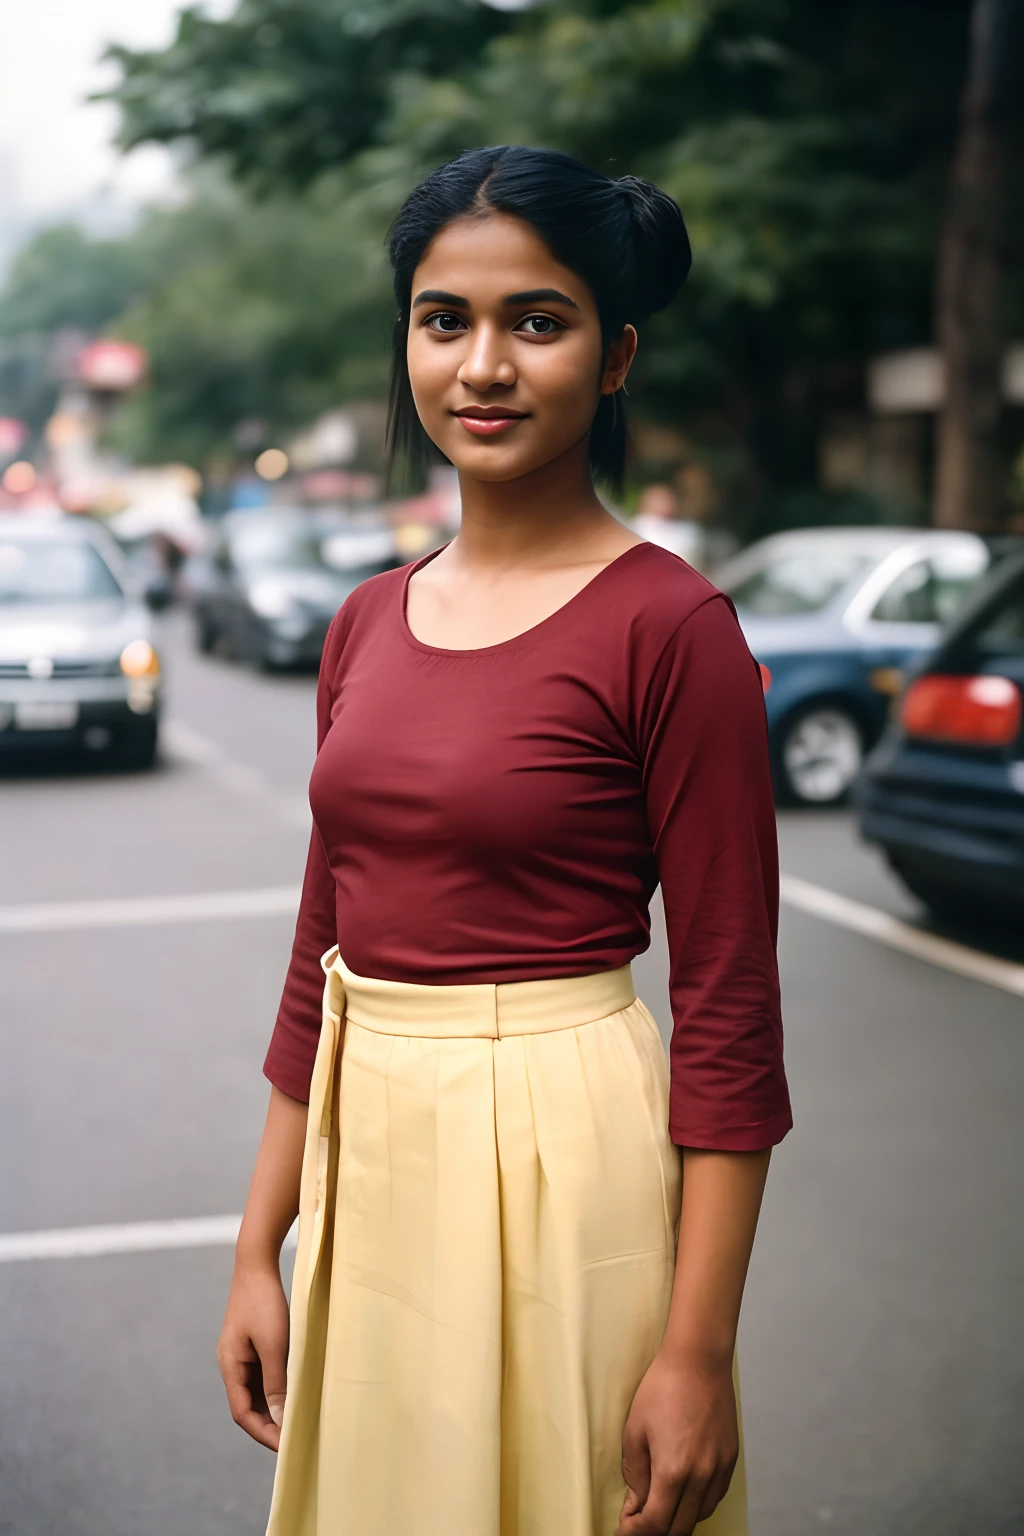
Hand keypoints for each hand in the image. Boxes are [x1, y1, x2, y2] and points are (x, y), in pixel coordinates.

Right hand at [217, 1258, 289, 1450]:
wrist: (257, 1263)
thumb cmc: (264, 1302)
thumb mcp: (273, 1344)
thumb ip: (275, 1382)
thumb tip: (278, 1419)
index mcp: (230, 1366)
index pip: (242, 1413)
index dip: (263, 1432)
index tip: (285, 1447)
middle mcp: (233, 1363)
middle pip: (248, 1406)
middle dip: (269, 1425)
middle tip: (294, 1440)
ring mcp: (242, 1354)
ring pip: (257, 1392)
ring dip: (273, 1408)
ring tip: (297, 1422)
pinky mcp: (254, 1344)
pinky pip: (263, 1375)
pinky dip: (277, 1389)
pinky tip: (294, 1393)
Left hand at [617, 1348, 737, 1535]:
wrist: (698, 1360)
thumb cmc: (663, 1387)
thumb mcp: (634, 1430)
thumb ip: (635, 1475)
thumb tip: (635, 1506)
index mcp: (674, 1470)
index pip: (655, 1524)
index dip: (635, 1532)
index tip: (624, 1529)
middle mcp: (702, 1476)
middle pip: (679, 1528)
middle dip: (655, 1531)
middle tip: (638, 1522)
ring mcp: (720, 1469)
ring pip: (699, 1516)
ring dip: (678, 1519)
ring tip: (659, 1506)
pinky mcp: (731, 1459)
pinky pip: (714, 1497)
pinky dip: (697, 1503)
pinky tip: (683, 1492)